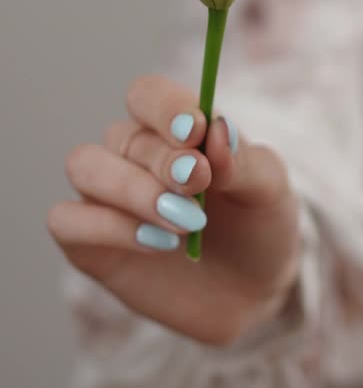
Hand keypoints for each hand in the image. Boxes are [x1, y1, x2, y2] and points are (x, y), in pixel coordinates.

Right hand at [47, 75, 300, 345]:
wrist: (252, 292)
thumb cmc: (258, 225)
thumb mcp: (270, 190)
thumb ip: (245, 160)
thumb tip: (217, 129)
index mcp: (174, 127)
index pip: (148, 94)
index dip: (166, 108)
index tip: (195, 131)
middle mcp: (132, 154)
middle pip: (122, 135)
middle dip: (161, 161)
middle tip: (197, 187)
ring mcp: (107, 197)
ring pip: (84, 166)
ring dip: (131, 190)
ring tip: (182, 224)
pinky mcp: (89, 243)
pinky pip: (66, 219)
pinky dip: (108, 227)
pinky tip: (157, 244)